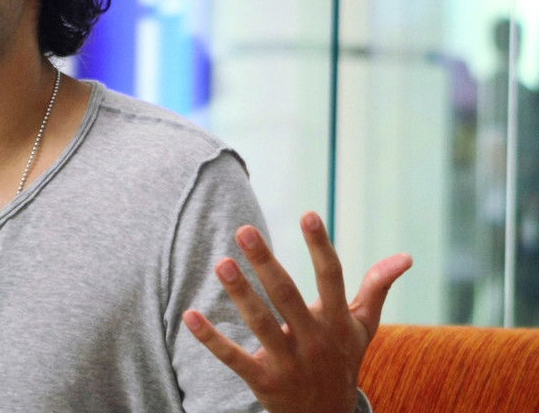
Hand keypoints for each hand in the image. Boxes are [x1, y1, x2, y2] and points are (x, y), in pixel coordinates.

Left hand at [183, 211, 412, 412]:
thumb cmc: (342, 359)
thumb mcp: (363, 327)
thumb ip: (377, 289)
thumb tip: (406, 256)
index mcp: (336, 322)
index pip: (331, 277)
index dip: (320, 246)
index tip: (308, 214)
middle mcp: (314, 340)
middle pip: (287, 295)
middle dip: (266, 262)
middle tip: (244, 230)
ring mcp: (289, 362)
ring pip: (261, 324)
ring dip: (240, 294)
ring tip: (221, 263)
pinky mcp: (264, 381)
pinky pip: (234, 358)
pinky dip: (212, 338)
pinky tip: (190, 315)